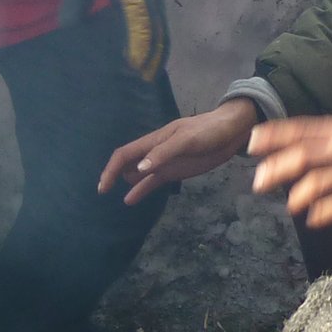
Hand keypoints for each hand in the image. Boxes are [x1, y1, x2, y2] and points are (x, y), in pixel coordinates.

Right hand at [99, 98, 257, 205]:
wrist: (230, 132)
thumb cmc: (208, 131)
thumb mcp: (186, 140)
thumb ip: (163, 153)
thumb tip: (138, 169)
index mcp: (154, 141)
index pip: (125, 154)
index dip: (111, 169)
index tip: (103, 186)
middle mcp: (155, 152)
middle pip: (127, 163)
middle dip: (112, 175)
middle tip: (102, 192)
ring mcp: (164, 163)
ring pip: (137, 173)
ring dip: (125, 182)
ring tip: (112, 197)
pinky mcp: (174, 171)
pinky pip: (152, 182)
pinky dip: (141, 190)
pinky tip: (130, 200)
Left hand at [248, 113, 331, 228]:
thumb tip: (303, 133)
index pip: (300, 129)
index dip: (273, 136)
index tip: (252, 143)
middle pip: (302, 156)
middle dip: (275, 169)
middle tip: (258, 181)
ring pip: (316, 183)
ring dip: (296, 195)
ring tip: (288, 205)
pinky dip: (322, 212)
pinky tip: (311, 218)